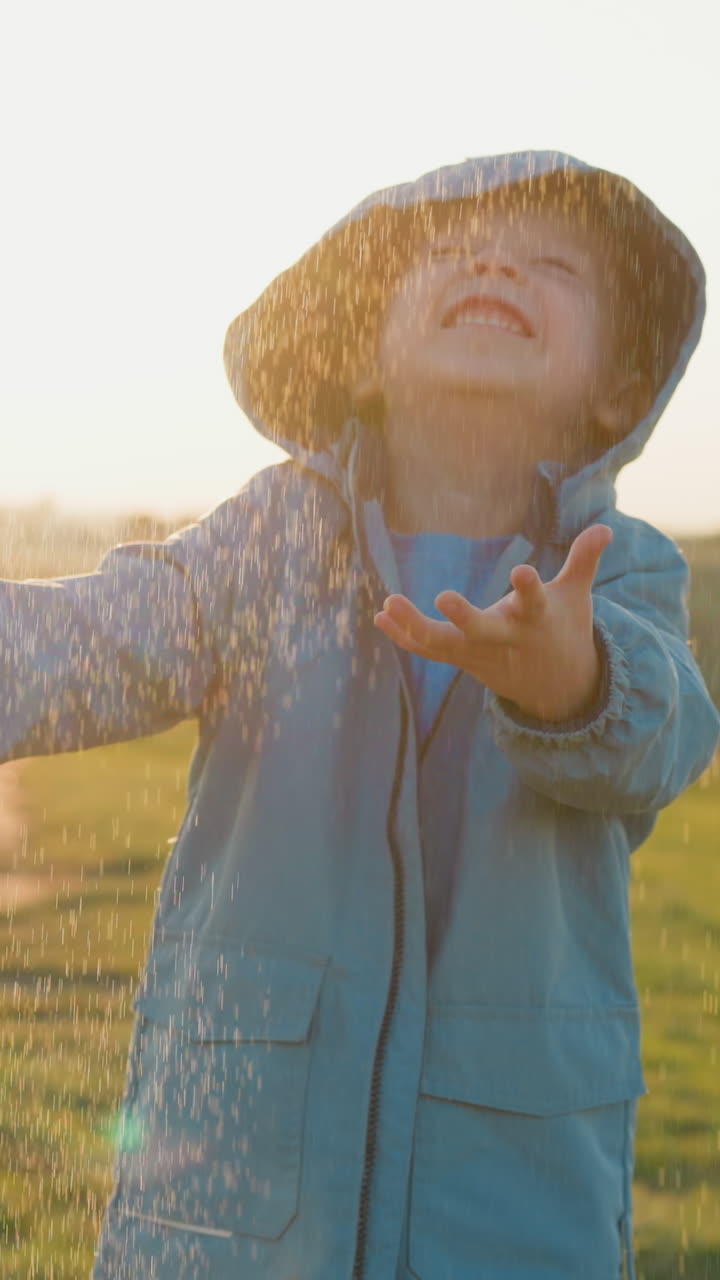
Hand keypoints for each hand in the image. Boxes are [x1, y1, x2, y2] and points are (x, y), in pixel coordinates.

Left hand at [373, 524, 612, 722]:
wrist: (557, 688)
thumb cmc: (563, 629)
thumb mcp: (576, 596)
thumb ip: (583, 561)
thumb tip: (606, 527)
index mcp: (537, 620)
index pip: (535, 604)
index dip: (528, 590)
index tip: (521, 571)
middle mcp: (507, 640)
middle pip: (483, 631)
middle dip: (464, 618)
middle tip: (443, 596)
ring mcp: (482, 655)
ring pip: (445, 645)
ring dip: (415, 626)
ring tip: (389, 603)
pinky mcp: (464, 662)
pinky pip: (430, 652)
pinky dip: (405, 637)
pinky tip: (381, 617)